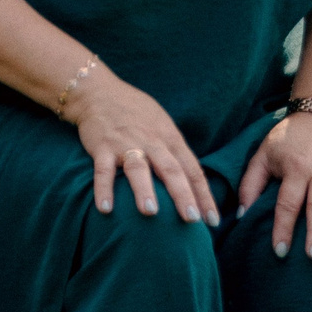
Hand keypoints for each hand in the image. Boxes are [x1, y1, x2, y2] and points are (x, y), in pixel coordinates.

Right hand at [64, 66, 221, 225]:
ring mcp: (125, 143)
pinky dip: (103, 188)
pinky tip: (105, 208)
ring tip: (150, 212)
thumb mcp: (163, 126)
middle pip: (171, 170)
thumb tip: (194, 182)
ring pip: (138, 168)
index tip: (212, 220)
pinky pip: (102, 170)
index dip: (204, 195)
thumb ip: (176, 152)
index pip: (192, 169)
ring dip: (144, 190)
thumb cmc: (135, 112)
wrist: (99, 92)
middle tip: (192, 220)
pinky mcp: (101, 146)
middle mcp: (151, 141)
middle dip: (182, 195)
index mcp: (170, 138)